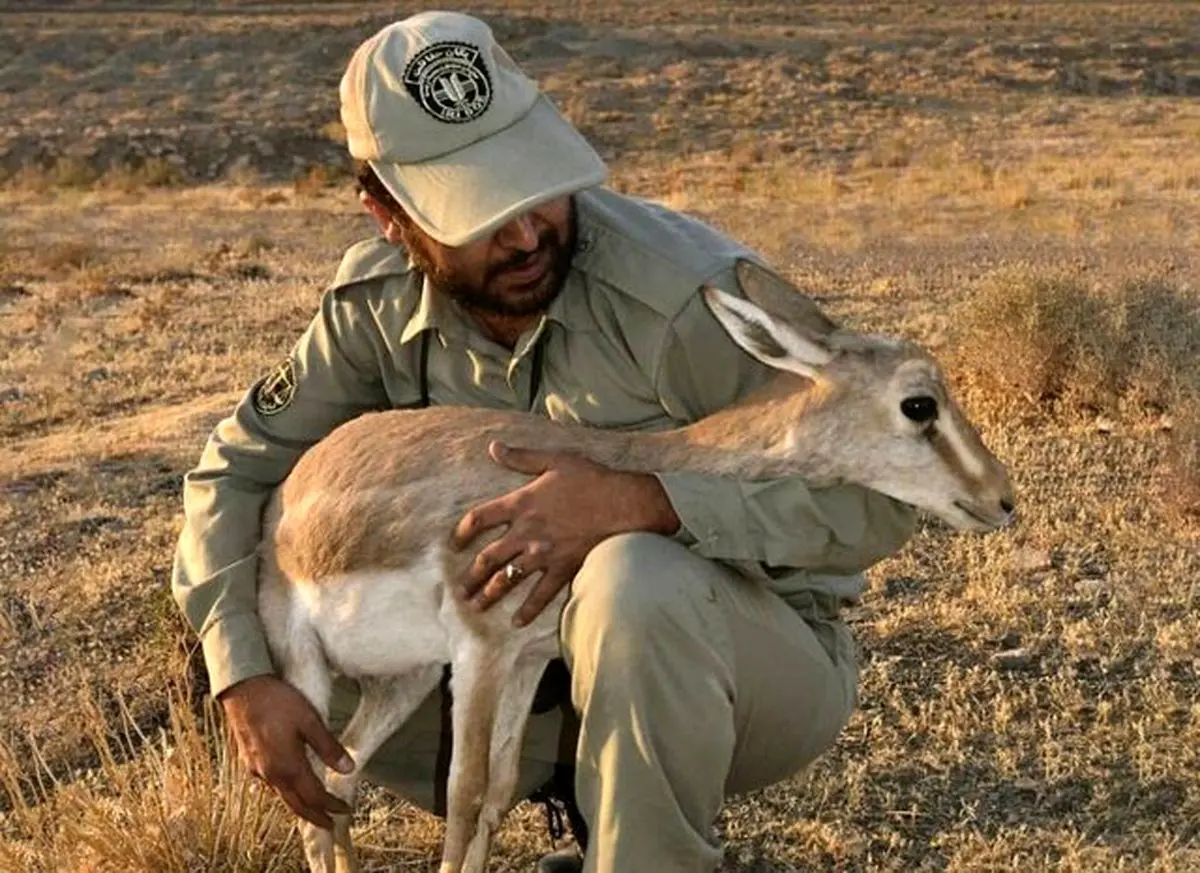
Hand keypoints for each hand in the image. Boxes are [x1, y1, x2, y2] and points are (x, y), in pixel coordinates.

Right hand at [219, 674, 354, 828]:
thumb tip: (349, 768)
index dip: (332, 806)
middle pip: (296, 805)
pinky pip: (270, 784)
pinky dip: (285, 790)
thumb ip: (329, 747)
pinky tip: (291, 783)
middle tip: (330, 824)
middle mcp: (270, 774)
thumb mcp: (310, 720)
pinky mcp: (248, 761)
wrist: (242, 688)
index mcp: (288, 767)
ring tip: (314, 808)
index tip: (345, 811)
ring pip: (282, 795)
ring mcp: (257, 769)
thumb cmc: (277, 701)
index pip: (314, 797)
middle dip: (315, 817)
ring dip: (299, 805)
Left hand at [451, 441, 679, 625]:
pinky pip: (540, 595)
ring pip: (507, 579)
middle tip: (461, 590)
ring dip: (489, 595)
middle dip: (471, 576)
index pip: (480, 518)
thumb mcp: (555, 460)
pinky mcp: (562, 569)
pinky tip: (516, 621)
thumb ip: (521, 457)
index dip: (463, 532)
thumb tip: (494, 447)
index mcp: (521, 503)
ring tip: (476, 606)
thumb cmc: (591, 479)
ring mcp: (543, 554)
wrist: (624, 504)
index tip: (456, 544)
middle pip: (488, 558)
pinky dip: (527, 610)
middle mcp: (526, 532)